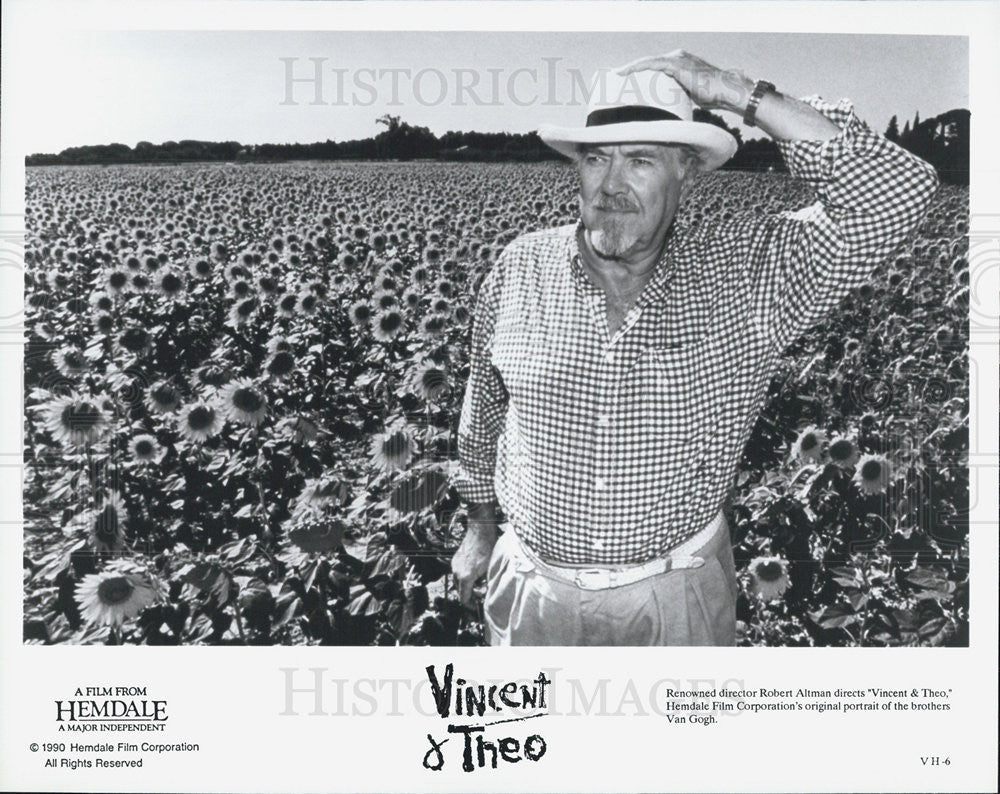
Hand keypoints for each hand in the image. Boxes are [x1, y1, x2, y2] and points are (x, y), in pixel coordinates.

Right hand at [451, 515, 497, 606]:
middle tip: (478, 596)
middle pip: (460, 591)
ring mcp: (454, 565)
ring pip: (458, 582)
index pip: (464, 598)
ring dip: (466, 586)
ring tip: (478, 585)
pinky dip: (464, 577)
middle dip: (469, 595)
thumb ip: (485, 584)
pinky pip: (458, 573)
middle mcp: (457, 572)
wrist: (480, 530)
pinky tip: (474, 574)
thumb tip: (484, 593)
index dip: (470, 605)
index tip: (475, 606)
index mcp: (466, 577)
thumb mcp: (490, 569)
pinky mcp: (455, 560)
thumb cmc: (488, 548)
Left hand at [617, 50, 753, 113]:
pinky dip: (637, 67)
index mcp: (679, 64)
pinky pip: (651, 64)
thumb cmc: (712, 96)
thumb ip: (677, 97)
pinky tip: (625, 72)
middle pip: (648, 63)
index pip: (654, 67)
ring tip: (615, 75)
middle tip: (614, 78)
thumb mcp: (689, 96)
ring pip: (647, 62)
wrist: (726, 91)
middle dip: (631, 70)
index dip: (638, 73)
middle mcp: (677, 58)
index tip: (624, 80)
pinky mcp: (677, 64)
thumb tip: (667, 113)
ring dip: (630, 69)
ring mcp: (677, 59)